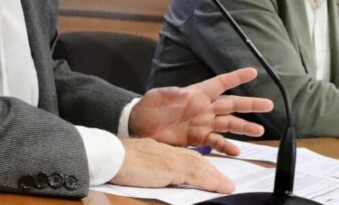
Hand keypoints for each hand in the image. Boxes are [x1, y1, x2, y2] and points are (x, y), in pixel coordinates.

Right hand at [111, 138, 233, 191]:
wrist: (111, 156)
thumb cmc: (116, 162)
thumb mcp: (137, 165)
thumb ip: (149, 169)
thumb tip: (155, 178)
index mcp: (160, 150)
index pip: (185, 158)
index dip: (198, 166)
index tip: (208, 173)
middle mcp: (170, 151)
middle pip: (197, 161)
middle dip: (212, 171)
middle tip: (224, 181)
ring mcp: (173, 158)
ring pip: (201, 167)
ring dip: (217, 177)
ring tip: (228, 186)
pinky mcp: (174, 167)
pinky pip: (199, 175)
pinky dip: (214, 182)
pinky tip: (225, 188)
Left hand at [129, 67, 273, 154]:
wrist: (139, 127)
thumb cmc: (149, 107)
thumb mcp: (157, 97)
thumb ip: (172, 94)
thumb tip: (187, 94)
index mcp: (197, 93)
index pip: (221, 83)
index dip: (236, 77)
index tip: (253, 72)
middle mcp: (204, 108)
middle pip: (232, 105)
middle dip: (251, 105)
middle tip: (268, 105)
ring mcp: (203, 124)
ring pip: (229, 124)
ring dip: (244, 128)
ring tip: (260, 131)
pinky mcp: (197, 139)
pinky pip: (216, 142)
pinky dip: (226, 147)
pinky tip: (236, 150)